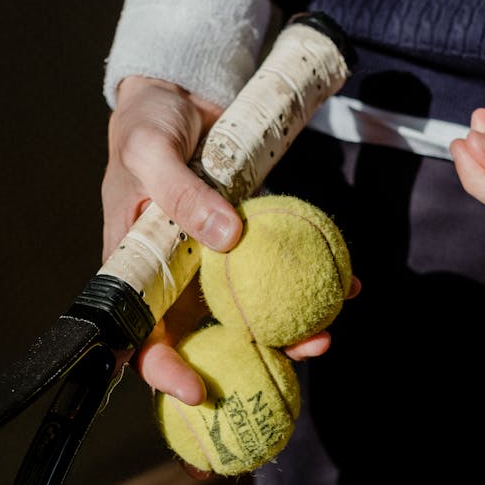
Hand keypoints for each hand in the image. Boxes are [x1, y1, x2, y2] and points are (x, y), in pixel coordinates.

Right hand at [103, 73, 360, 429]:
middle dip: (253, 358)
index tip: (199, 392)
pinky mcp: (247, 241)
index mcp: (138, 268)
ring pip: (250, 311)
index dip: (165, 372)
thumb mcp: (151, 151)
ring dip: (291, 326)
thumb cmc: (148, 123)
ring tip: (330, 330)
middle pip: (209, 335)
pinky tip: (347, 282)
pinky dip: (310, 277)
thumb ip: (181, 193)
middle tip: (301, 353)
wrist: (179, 92)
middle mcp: (176, 275)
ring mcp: (213, 262)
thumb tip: (227, 237)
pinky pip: (277, 269)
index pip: (142, 335)